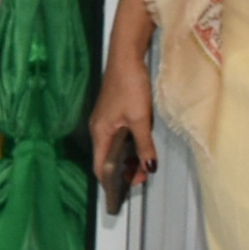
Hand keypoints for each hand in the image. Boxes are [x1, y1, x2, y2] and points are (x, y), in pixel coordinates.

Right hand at [86, 63, 155, 207]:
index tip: (126, 191)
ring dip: (129, 158)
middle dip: (124, 171)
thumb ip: (144, 145)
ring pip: (115, 147)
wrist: (127, 58)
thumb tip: (149, 167)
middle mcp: (99, 129)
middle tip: (143, 178)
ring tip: (145, 166)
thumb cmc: (130, 86)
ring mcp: (106, 121)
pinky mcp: (114, 113)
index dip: (110, 181)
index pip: (100, 166)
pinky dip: (129, 145)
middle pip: (107, 158)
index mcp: (100, 133)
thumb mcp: (140, 119)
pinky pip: (119, 136)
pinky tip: (142, 147)